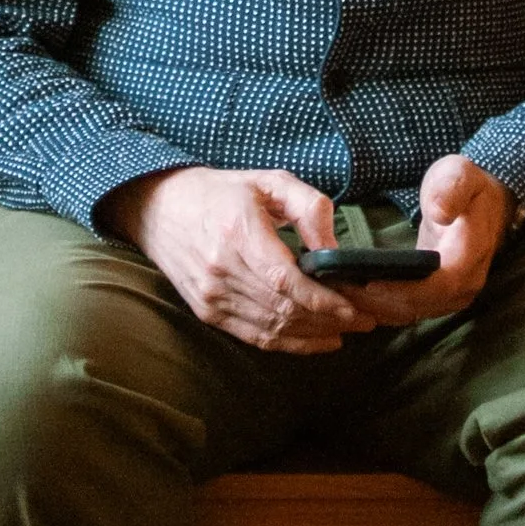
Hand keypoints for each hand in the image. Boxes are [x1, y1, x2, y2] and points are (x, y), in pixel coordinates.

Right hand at [103, 165, 375, 352]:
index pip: (285, 281)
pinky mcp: (207, 312)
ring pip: (273, 328)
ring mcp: (211, 296)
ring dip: (315, 334)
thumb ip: (309, 207)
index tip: (355, 307)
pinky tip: (319, 340)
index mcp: (238, 233)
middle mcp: (221, 269)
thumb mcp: (269, 181)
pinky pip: (255, 337)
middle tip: (366, 321)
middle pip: (284, 309)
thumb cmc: (221, 192)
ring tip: (349, 330)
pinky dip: (290, 344)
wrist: (158, 208)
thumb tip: (334, 248)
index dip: (323, 300)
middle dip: (330, 320)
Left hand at [339, 155, 516, 325]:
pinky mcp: (439, 298)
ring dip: (375, 307)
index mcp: (469, 257)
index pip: (437, 286)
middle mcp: (464, 285)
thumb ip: (450, 189)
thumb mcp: (460, 174)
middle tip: (339, 288)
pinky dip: (381, 307)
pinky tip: (354, 296)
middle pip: (418, 306)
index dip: (402, 289)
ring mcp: (453, 296)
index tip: (368, 282)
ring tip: (339, 292)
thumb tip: (439, 212)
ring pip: (410, 313)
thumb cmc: (469, 186)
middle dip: (377, 301)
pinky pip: (408, 310)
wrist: (489, 203)